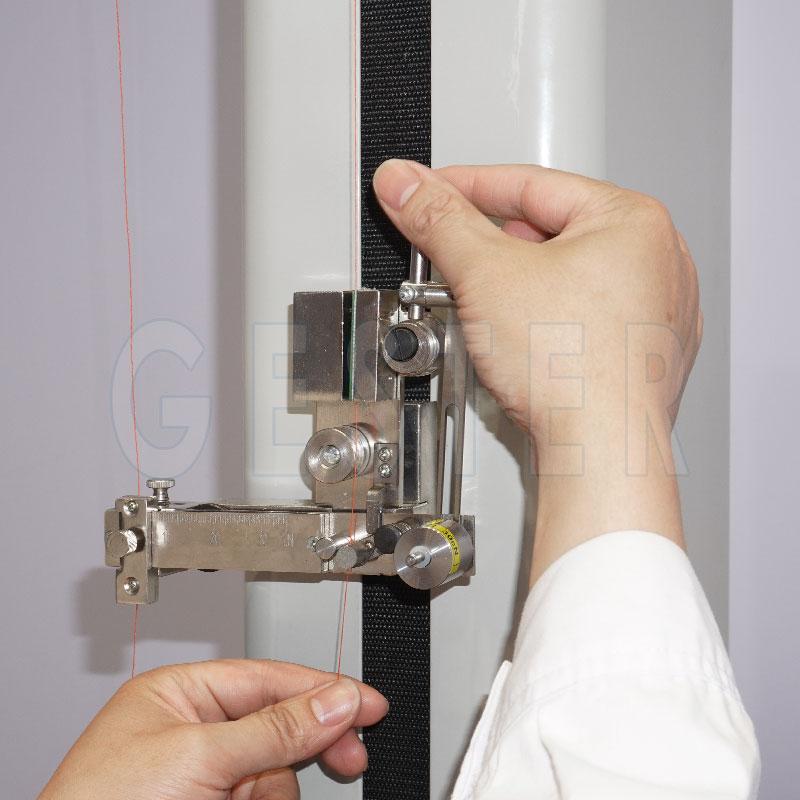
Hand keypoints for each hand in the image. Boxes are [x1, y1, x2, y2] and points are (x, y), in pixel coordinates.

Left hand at [39, 660, 387, 799]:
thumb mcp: (199, 757)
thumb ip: (275, 728)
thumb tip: (336, 700)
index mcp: (180, 694)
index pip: (267, 678)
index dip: (321, 688)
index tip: (368, 704)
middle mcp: (192, 730)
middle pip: (277, 721)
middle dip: (310, 740)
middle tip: (352, 757)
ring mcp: (200, 775)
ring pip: (275, 770)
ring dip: (275, 788)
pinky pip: (264, 797)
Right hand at [373, 161, 701, 578]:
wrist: (602, 452)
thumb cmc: (576, 369)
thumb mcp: (486, 274)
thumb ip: (439, 220)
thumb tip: (406, 184)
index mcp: (633, 220)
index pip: (530, 184)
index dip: (467, 185)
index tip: (431, 191)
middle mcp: (657, 260)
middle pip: (551, 231)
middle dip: (494, 244)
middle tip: (454, 257)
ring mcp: (656, 311)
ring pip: (567, 277)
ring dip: (520, 284)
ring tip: (489, 308)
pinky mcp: (643, 355)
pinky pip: (584, 318)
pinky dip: (548, 320)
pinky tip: (526, 340)